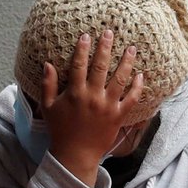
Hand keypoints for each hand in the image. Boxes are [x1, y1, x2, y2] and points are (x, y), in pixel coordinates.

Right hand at [41, 28, 141, 182]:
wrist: (75, 155)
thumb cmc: (60, 130)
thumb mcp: (48, 107)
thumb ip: (47, 85)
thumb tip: (48, 64)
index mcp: (75, 93)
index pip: (79, 65)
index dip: (82, 49)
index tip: (86, 35)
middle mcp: (93, 97)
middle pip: (101, 66)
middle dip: (106, 47)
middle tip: (110, 32)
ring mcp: (108, 106)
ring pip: (120, 79)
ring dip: (126, 62)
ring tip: (131, 48)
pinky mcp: (119, 116)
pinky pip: (131, 99)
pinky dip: (137, 86)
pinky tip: (140, 75)